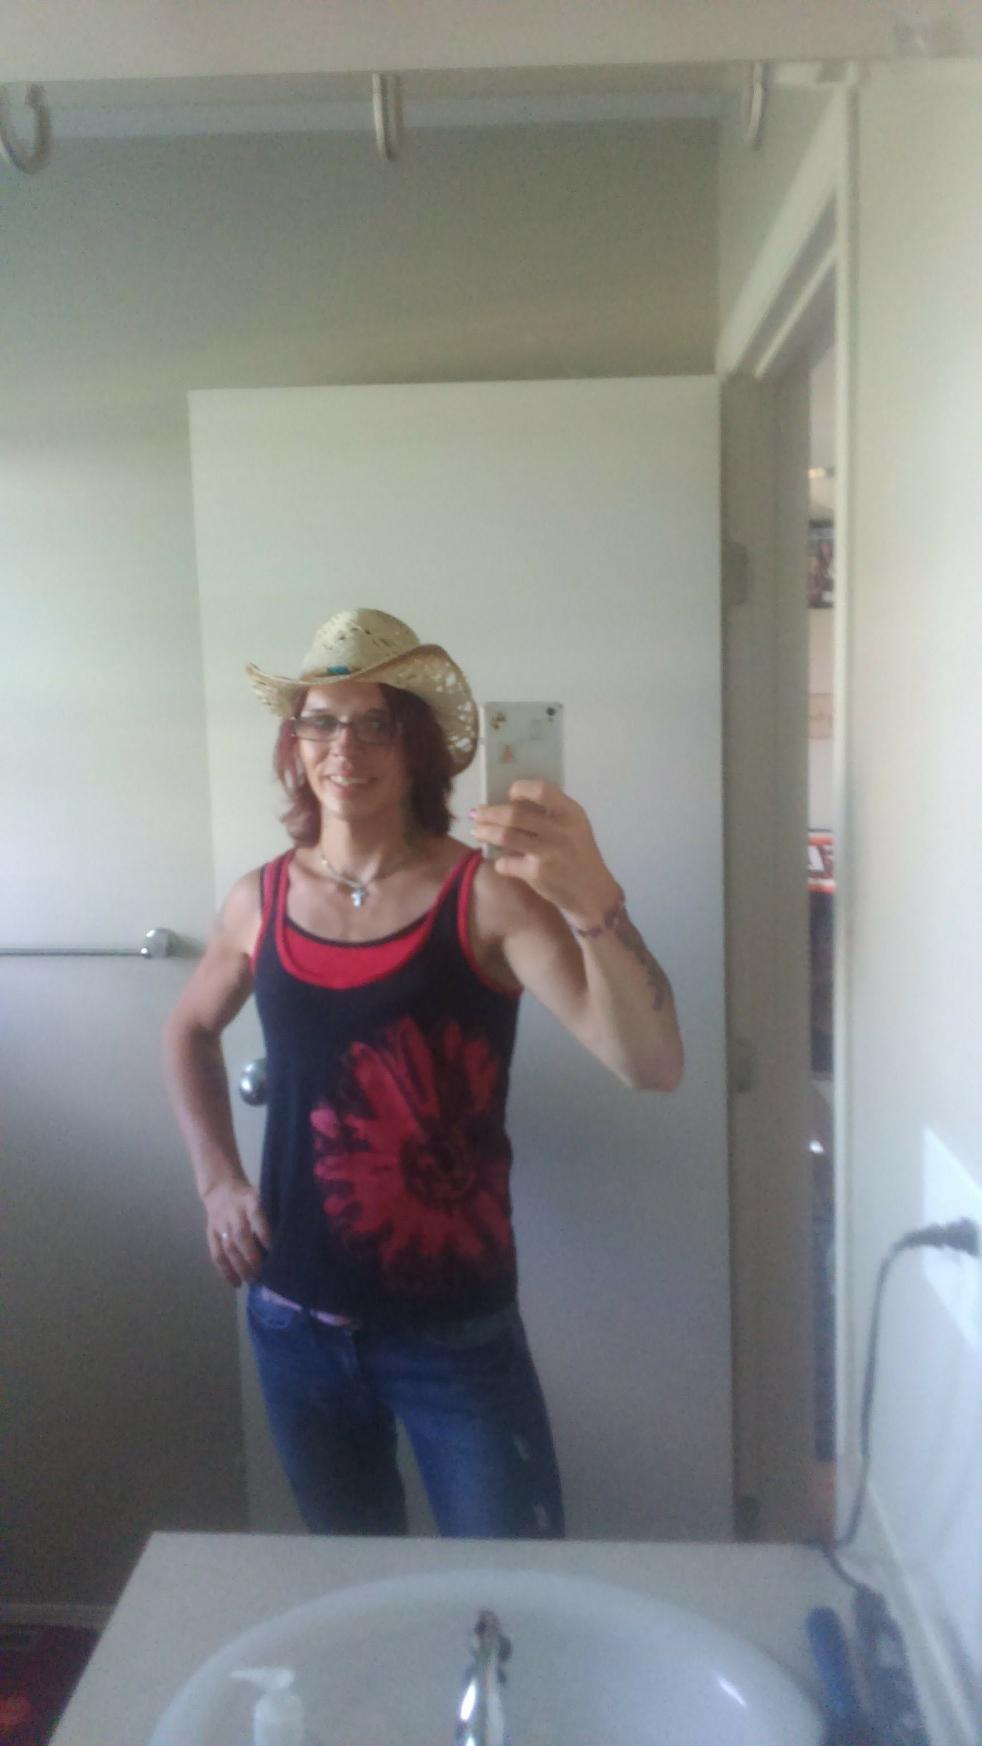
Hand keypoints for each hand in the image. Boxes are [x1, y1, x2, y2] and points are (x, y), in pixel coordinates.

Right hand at [203, 1179, 271, 1287]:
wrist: (220, 1189)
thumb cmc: (250, 1198)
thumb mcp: (263, 1196)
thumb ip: (272, 1214)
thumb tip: (291, 1237)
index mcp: (250, 1200)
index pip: (257, 1216)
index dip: (265, 1233)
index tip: (274, 1250)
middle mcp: (234, 1212)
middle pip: (241, 1235)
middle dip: (252, 1256)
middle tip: (264, 1274)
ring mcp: (220, 1224)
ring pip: (228, 1248)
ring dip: (240, 1267)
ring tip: (252, 1281)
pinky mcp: (211, 1234)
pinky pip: (217, 1254)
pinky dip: (225, 1271)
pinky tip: (236, 1283)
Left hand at [470, 780, 621, 927]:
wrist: (593, 892)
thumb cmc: (579, 855)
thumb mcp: (574, 828)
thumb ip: (550, 813)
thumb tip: (510, 802)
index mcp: (571, 813)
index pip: (541, 790)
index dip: (519, 789)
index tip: (508, 795)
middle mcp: (560, 830)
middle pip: (514, 813)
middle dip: (489, 812)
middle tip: (476, 813)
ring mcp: (548, 852)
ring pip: (506, 835)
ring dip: (486, 832)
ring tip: (477, 831)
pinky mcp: (537, 873)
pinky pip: (507, 862)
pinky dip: (499, 862)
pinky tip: (499, 862)